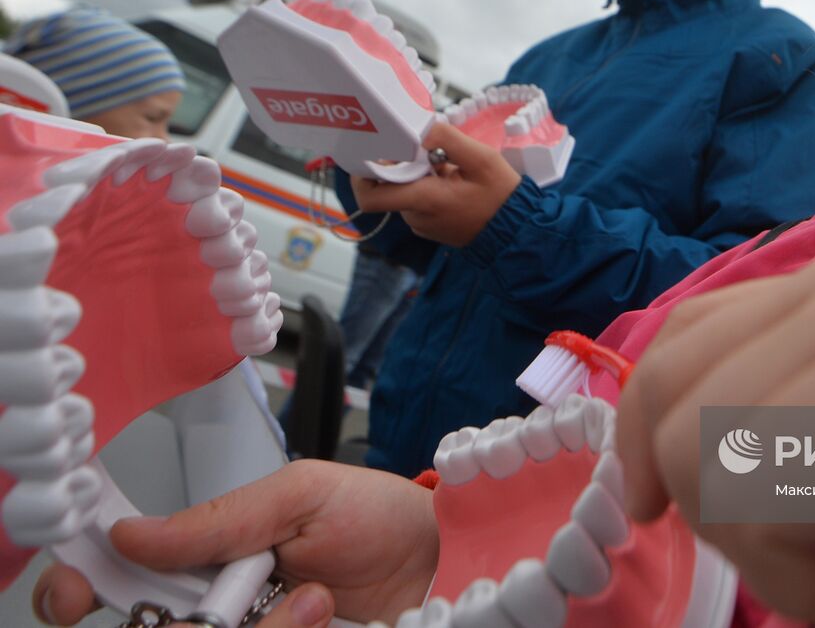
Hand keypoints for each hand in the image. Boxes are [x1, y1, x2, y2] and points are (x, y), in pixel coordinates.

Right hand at [33, 460, 437, 627]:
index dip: (76, 591)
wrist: (446, 558)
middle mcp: (219, 616)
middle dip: (188, 624)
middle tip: (247, 596)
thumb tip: (130, 534)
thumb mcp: (300, 494)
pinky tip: (325, 620)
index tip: (73, 594)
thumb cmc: (379, 518)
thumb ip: (218, 518)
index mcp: (206, 563)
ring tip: (316, 601)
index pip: (116, 585)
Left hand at [352, 121, 521, 246]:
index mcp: (425, 200)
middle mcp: (416, 217)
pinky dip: (427, 186)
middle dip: (404, 164)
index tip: (378, 152)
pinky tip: (452, 181)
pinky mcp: (429, 226)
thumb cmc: (501, 195)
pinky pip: (417, 200)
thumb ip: (448, 139)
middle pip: (390, 185)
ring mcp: (422, 224)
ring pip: (404, 191)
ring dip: (419, 174)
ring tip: (448, 167)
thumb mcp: (482, 158)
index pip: (371, 195)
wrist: (516, 230)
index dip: (363, 173)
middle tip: (430, 152)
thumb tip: (419, 129)